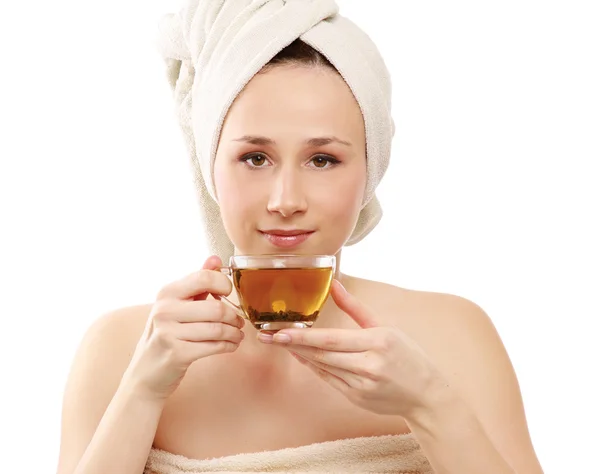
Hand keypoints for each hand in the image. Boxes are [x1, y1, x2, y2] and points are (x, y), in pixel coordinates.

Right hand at [122, 256, 244, 400]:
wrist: (146, 371)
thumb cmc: (167, 333)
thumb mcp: (177, 304)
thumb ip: (198, 280)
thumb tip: (215, 259)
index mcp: (167, 292)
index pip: (204, 277)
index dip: (224, 284)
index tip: (229, 294)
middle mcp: (165, 310)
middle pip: (216, 307)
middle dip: (234, 316)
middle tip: (239, 321)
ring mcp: (169, 333)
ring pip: (218, 329)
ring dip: (234, 333)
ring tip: (237, 334)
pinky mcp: (177, 354)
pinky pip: (214, 346)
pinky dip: (228, 345)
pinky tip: (230, 345)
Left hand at [258, 280, 443, 417]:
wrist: (426, 395)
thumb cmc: (408, 356)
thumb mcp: (385, 327)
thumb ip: (356, 307)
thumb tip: (334, 283)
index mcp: (377, 342)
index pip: (331, 340)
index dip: (302, 337)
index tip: (279, 332)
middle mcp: (368, 365)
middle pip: (322, 355)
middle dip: (292, 345)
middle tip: (267, 337)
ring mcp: (362, 385)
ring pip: (322, 367)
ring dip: (300, 355)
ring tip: (279, 343)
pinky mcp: (356, 397)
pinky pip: (329, 379)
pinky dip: (313, 367)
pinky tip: (301, 356)